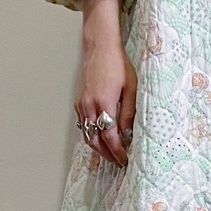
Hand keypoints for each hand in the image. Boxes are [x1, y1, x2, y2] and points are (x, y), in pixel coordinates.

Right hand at [77, 0, 135, 166]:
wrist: (100, 47)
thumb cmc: (118, 64)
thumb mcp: (132, 88)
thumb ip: (129, 113)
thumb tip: (128, 134)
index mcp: (104, 103)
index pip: (110, 137)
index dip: (118, 151)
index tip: (125, 159)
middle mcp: (90, 106)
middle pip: (95, 140)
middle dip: (107, 154)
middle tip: (119, 162)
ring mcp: (82, 104)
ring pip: (87, 135)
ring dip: (98, 148)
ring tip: (111, 154)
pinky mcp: (79, 102)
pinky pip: (83, 125)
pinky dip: (91, 136)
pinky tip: (100, 139)